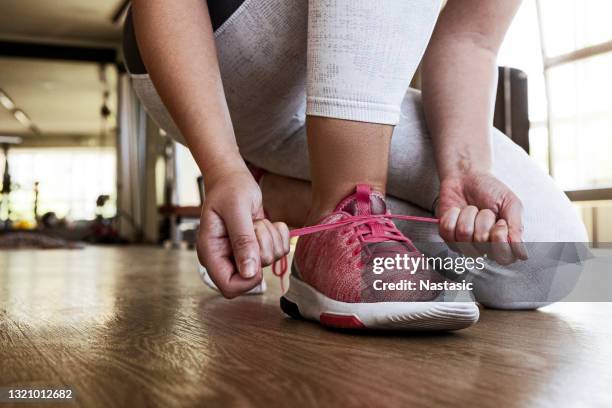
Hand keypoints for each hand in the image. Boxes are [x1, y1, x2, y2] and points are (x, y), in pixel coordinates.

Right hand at [197, 165, 289, 297]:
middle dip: (262, 250)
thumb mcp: (236, 210)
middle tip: (254, 227)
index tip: (256, 253)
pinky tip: (266, 221)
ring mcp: (241, 253)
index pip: (229, 287)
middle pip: (253, 277)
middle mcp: (225, 258)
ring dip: (270, 239)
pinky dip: (278, 236)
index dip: (248, 278)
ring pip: (269, 262)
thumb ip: (242, 240)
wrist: (234, 178)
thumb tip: (249, 272)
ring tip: (257, 221)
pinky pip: (278, 252)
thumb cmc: (229, 189)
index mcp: (211, 253)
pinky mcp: (256, 247)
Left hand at [436, 170, 527, 264]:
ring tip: (472, 209)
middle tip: (486, 211)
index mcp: (502, 242)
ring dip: (469, 215)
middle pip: (482, 245)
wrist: (467, 176)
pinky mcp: (447, 235)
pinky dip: (453, 215)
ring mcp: (463, 243)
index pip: (504, 259)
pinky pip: (447, 231)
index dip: (501, 240)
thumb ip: (516, 228)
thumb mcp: (510, 204)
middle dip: (484, 220)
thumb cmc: (491, 191)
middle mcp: (482, 247)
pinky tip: (457, 210)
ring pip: (464, 237)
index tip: (501, 223)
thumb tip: (522, 255)